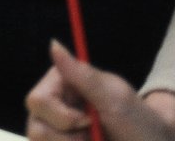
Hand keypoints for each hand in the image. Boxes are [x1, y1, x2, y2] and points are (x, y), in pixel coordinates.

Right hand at [25, 40, 174, 139]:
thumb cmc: (141, 122)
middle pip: (34, 127)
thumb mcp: (116, 99)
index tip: (89, 120)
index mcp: (63, 86)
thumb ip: (82, 75)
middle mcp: (54, 109)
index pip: (37, 101)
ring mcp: (57, 133)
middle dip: (66, 137)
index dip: (61, 116)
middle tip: (94, 134)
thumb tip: (53, 43)